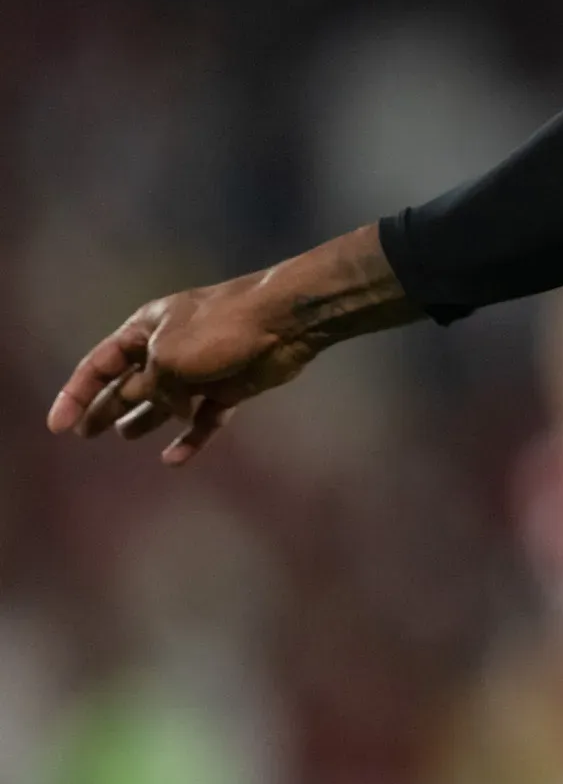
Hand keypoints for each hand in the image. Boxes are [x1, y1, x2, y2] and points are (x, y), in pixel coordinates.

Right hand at [45, 225, 411, 464]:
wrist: (283, 323)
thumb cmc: (219, 330)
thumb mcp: (167, 358)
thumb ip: (148, 386)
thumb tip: (147, 405)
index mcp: (145, 330)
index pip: (98, 364)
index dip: (75, 394)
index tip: (58, 426)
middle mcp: (169, 349)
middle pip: (129, 383)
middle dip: (105, 406)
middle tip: (85, 433)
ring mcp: (201, 369)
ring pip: (166, 401)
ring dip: (146, 417)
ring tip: (124, 435)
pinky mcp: (231, 387)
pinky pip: (205, 419)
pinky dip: (191, 438)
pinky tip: (173, 460)